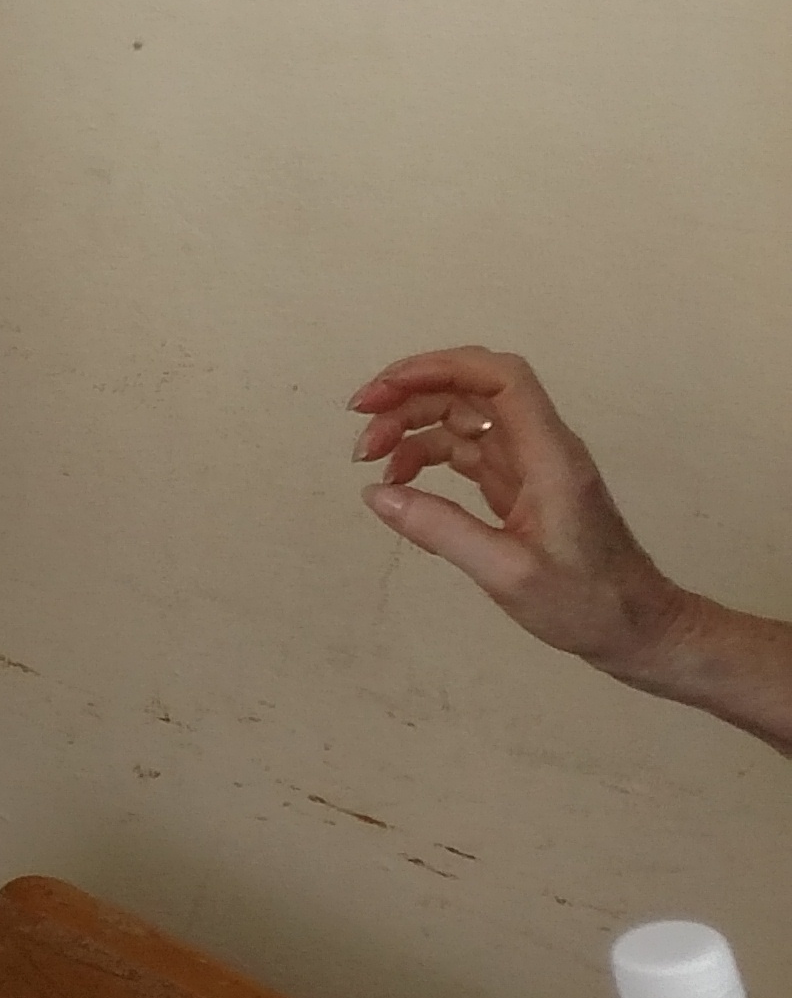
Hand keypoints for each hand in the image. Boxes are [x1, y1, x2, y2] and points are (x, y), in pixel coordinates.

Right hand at [350, 349, 697, 685]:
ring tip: (369, 460)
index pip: (500, 378)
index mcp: (550, 455)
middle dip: (410, 394)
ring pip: (464, 417)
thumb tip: (375, 494)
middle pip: (472, 389)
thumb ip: (441, 530)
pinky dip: (426, 456)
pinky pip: (466, 451)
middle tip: (360, 426)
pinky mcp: (519, 486)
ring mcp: (530, 465)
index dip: (440, 367)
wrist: (637, 630)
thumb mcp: (508, 574)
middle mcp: (541, 447)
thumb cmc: (587, 604)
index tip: (384, 391)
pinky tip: (399, 483)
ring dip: (412, 426)